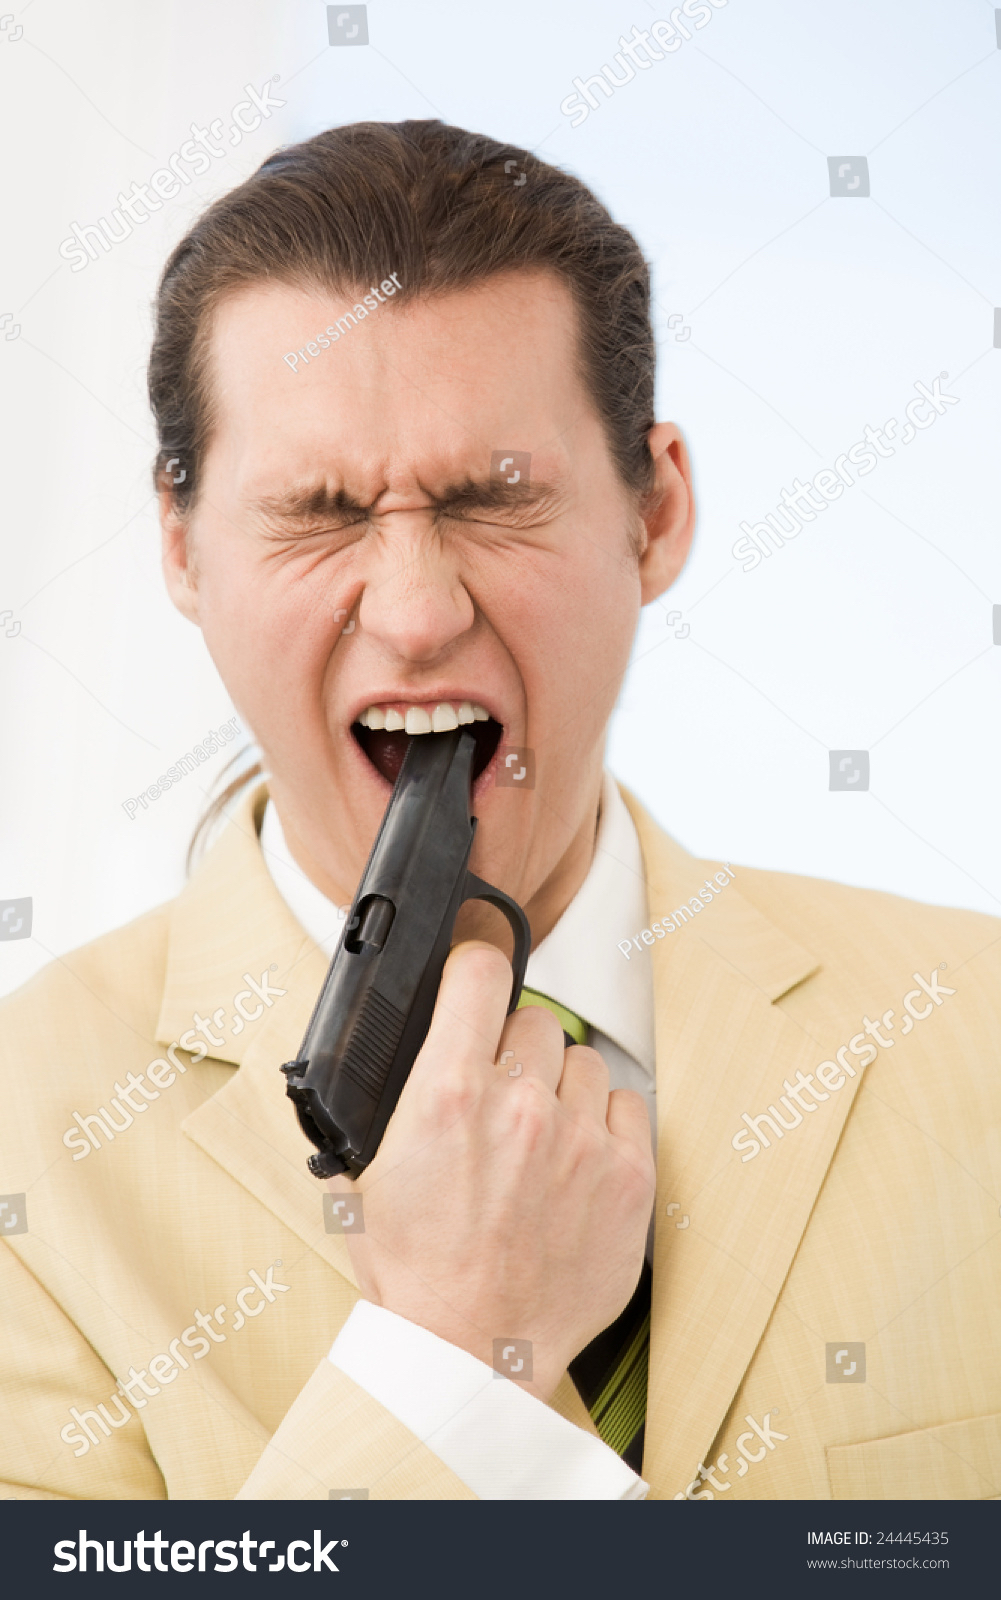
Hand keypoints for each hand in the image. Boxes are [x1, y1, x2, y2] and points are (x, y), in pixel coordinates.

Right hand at [327, 941, 655, 1401]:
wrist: (475, 1352)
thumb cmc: (417, 1274)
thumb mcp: (364, 1176)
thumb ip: (382, 1104)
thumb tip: (397, 1053)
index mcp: (447, 1093)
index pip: (479, 972)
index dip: (475, 967)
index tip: (476, 978)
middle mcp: (519, 1105)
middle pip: (535, 1020)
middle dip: (514, 1049)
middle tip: (498, 1096)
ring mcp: (580, 1140)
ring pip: (583, 1061)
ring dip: (561, 1087)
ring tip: (538, 1138)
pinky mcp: (629, 1178)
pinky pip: (628, 1104)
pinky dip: (605, 1122)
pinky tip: (577, 1157)